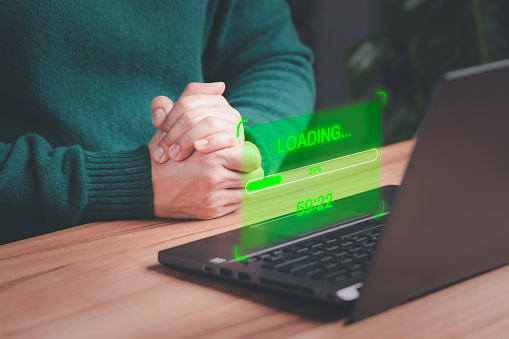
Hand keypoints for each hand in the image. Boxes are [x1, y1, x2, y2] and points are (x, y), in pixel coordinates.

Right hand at [148, 131, 262, 218]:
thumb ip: (205, 120)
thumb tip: (220, 93)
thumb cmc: (166, 157)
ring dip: (243, 185)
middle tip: (242, 167)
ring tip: (232, 177)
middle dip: (249, 171)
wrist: (144, 186)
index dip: (249, 155)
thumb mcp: (181, 132)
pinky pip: (236, 205)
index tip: (245, 155)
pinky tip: (222, 190)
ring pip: (247, 191)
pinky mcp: (211, 211)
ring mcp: (213, 197)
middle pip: (252, 175)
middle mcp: (214, 177)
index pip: (251, 157)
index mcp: (210, 156)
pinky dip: (233, 198)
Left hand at [151, 82, 242, 163]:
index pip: (185, 103)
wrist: (206, 169)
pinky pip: (225, 137)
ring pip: (207, 124)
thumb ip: (162, 109)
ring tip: (175, 156)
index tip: (159, 136)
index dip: (168, 120)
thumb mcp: (173, 124)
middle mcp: (224, 107)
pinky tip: (199, 148)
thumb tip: (159, 116)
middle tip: (161, 154)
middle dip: (173, 135)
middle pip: (192, 115)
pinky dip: (211, 142)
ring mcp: (233, 123)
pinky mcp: (238, 140)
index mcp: (209, 98)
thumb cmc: (188, 143)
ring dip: (186, 141)